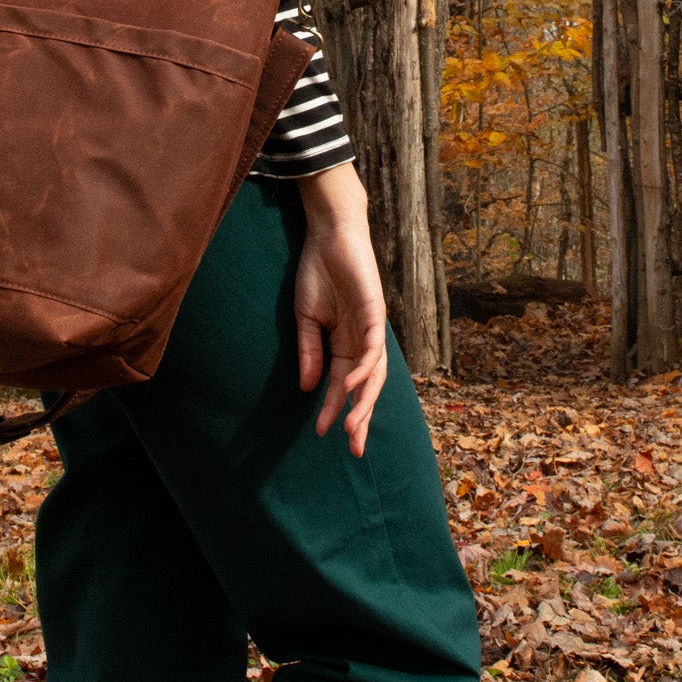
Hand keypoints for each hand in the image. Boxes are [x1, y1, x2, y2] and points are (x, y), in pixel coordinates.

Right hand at [293, 165, 389, 454]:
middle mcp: (362, 339)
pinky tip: (352, 385)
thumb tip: (310, 389)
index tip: (322, 434)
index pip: (342, 384)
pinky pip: (372, 346)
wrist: (328, 232)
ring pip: (374, 372)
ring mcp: (371, 326)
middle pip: (366, 386)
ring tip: (352, 426)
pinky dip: (364, 367)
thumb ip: (309, 351)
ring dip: (364, 400)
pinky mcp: (375, 310)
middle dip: (359, 417)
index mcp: (345, 342)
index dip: (334, 408)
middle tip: (353, 449)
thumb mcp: (305, 318)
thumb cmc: (318, 271)